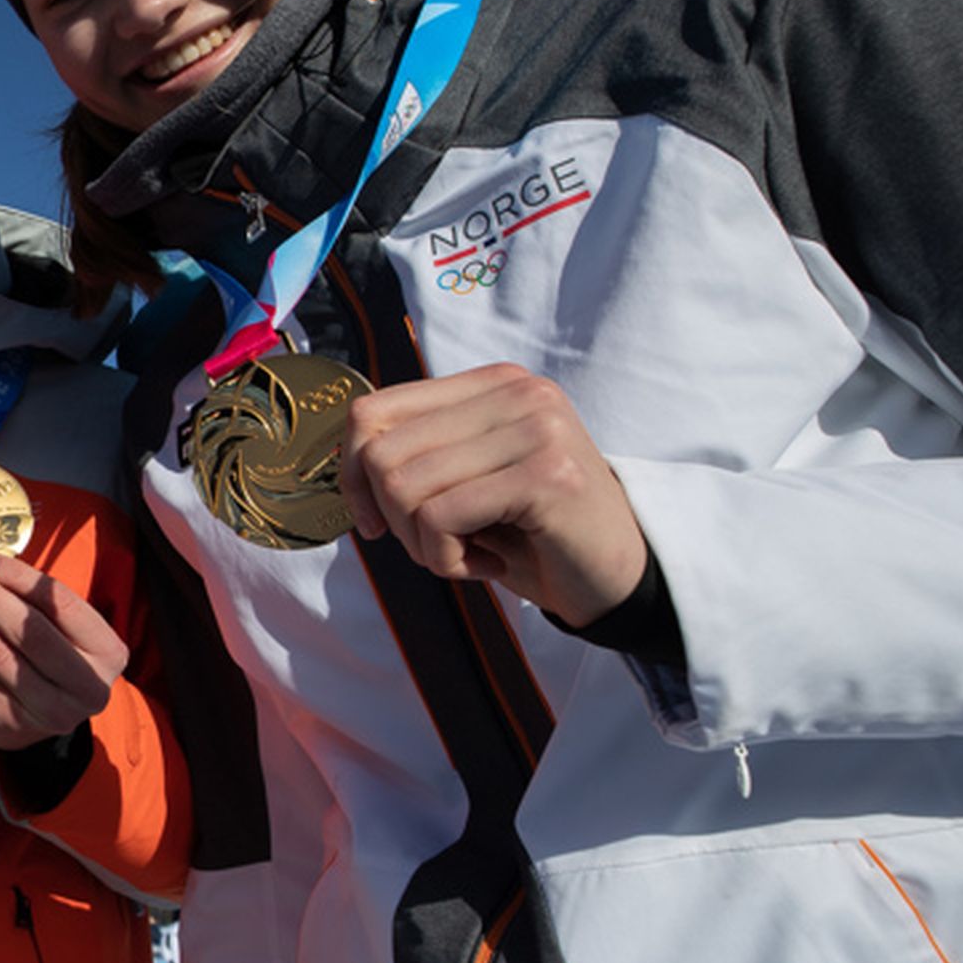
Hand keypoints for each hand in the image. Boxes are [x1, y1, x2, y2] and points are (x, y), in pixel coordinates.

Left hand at [0, 552, 126, 750]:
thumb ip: (29, 599)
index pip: (63, 605)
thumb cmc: (53, 655)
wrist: (41, 715)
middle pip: (31, 633)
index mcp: (108, 653)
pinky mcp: (14, 721)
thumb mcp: (59, 627)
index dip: (20, 578)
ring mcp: (51, 710)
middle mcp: (88, 687)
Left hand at [338, 363, 648, 626]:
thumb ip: (415, 454)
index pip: (372, 411)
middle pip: (381, 453)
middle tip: (438, 545)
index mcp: (492, 383)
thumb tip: (347, 461)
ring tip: (467, 553)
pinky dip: (446, 560)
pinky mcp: (546, 476)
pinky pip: (440, 519)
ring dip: (421, 544)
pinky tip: (489, 566)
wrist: (615, 579)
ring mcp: (536, 428)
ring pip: (404, 487)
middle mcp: (518, 392)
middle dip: (392, 519)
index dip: (353, 475)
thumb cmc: (529, 534)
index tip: (374, 520)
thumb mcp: (463, 480)